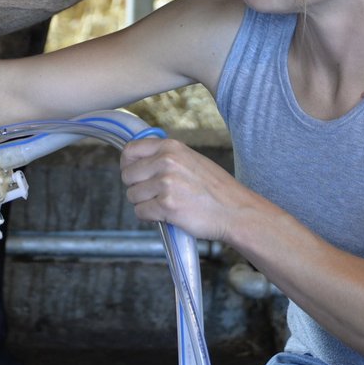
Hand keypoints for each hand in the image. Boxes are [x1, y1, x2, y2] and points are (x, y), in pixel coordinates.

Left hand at [119, 137, 249, 241]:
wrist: (236, 211)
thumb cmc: (215, 189)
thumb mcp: (191, 160)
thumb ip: (165, 157)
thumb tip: (137, 162)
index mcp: (171, 147)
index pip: (130, 150)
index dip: (127, 165)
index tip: (134, 174)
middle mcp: (166, 161)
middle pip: (127, 175)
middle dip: (136, 187)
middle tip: (154, 194)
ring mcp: (166, 183)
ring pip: (132, 196)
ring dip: (145, 204)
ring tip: (165, 205)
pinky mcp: (167, 205)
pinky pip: (141, 212)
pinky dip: (150, 217)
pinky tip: (167, 215)